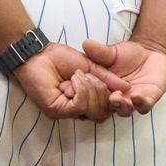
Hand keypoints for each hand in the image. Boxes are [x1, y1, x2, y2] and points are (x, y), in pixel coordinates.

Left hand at [11, 41, 128, 120]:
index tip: (118, 85)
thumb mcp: (89, 66)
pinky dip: (81, 89)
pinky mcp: (57, 111)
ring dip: (89, 88)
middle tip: (88, 75)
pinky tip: (73, 79)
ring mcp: (67, 112)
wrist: (38, 52)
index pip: (108, 109)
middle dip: (101, 90)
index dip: (115, 98)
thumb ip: (107, 77)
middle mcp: (78, 110)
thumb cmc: (60, 58)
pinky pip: (80, 106)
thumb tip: (127, 87)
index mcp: (86, 100)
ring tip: (77, 75)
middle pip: (103, 112)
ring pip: (93, 111)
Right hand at [82, 38, 165, 115]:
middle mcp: (116, 97)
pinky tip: (136, 97)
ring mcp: (131, 100)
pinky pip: (144, 106)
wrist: (149, 54)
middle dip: (106, 103)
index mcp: (104, 87)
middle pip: (108, 106)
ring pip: (125, 110)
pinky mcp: (148, 100)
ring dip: (121, 106)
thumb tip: (85, 43)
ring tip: (117, 98)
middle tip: (105, 97)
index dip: (89, 93)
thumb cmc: (127, 54)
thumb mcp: (112, 52)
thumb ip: (100, 52)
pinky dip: (141, 104)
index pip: (94, 94)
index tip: (86, 88)